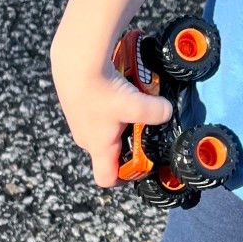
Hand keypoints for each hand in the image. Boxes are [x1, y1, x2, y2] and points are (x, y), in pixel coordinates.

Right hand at [51, 44, 170, 188]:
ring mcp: (79, 121)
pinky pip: (97, 113)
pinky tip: (120, 90)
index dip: (123, 179)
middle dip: (127, 144)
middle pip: (108, 152)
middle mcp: (86, 138)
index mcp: (98, 146)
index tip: (140, 167)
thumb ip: (156, 112)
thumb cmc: (100, 90)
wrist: (75, 62)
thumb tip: (167, 112)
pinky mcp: (77, 104)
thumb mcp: (135, 104)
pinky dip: (110, 105)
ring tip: (133, 105)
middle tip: (144, 130)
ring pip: (103, 130)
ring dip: (120, 122)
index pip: (106, 178)